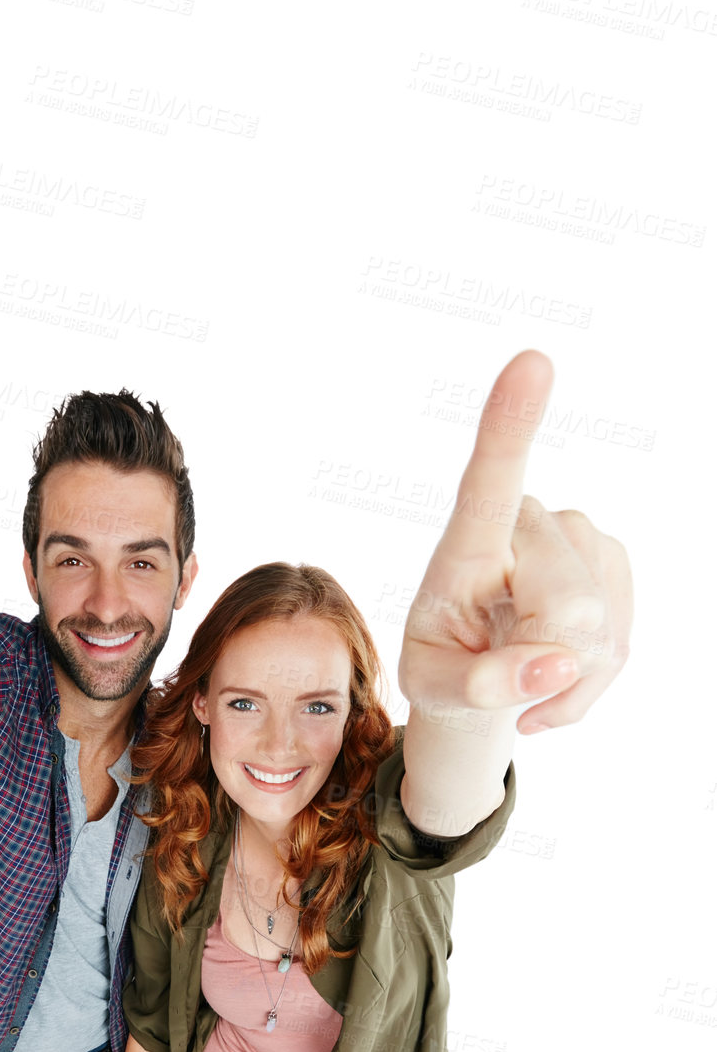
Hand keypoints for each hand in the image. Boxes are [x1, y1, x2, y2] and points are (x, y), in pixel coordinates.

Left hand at [397, 351, 632, 733]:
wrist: (477, 675)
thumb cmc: (443, 666)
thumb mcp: (434, 688)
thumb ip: (477, 686)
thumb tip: (554, 668)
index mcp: (467, 540)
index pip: (490, 477)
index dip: (512, 423)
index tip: (532, 362)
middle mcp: (530, 522)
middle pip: (569, 603)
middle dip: (544, 660)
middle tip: (500, 675)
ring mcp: (580, 537)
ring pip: (598, 629)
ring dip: (562, 678)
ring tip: (519, 675)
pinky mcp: (613, 563)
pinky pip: (617, 646)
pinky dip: (584, 686)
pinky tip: (551, 683)